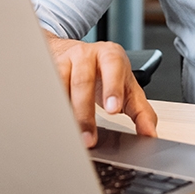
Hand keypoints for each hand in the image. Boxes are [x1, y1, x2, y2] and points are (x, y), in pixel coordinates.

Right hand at [44, 31, 157, 147]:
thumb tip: (151, 134)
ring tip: (67, 136)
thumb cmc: (104, 73)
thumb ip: (141, 111)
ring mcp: (63, 61)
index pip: (113, 67)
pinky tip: (47, 125)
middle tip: (88, 139)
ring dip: (63, 114)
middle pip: (83, 81)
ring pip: (60, 86)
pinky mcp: (45, 71)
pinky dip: (45, 109)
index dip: (112, 87)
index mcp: (111, 55)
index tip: (113, 109)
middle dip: (85, 113)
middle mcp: (86, 55)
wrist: (75, 54)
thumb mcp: (127, 87)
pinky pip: (43, 91)